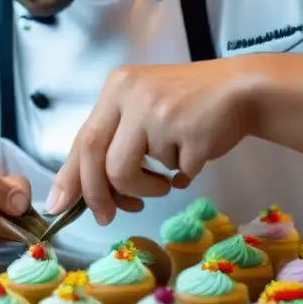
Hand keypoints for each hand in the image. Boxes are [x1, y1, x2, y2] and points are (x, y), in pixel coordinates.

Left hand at [47, 60, 253, 225]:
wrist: (242, 89)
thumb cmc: (189, 105)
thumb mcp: (143, 109)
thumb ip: (114, 140)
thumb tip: (80, 193)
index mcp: (117, 87)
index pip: (83, 139)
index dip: (69, 177)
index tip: (60, 205)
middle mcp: (132, 94)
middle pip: (96, 157)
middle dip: (98, 195)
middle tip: (109, 216)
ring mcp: (159, 111)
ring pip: (127, 172)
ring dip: (145, 189)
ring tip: (163, 181)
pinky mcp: (187, 130)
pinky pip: (174, 174)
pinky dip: (182, 176)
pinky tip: (193, 158)